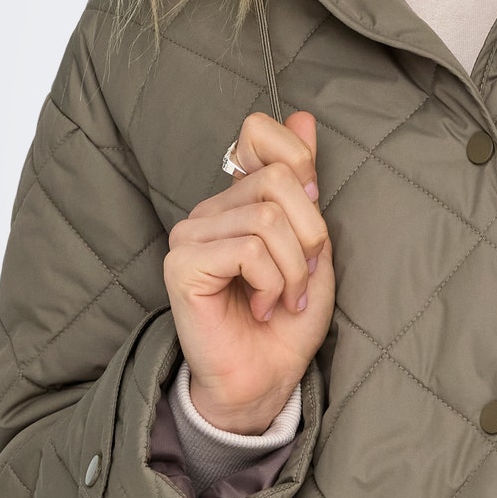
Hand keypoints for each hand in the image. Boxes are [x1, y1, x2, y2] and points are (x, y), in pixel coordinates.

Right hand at [163, 110, 333, 432]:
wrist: (264, 380)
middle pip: (278, 177)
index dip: (300, 162)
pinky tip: (264, 306)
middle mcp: (209, 210)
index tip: (311, 219)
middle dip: (310, 232)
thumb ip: (306, 185)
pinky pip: (249, 249)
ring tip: (286, 298)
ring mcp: (190, 235)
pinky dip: (273, 282)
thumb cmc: (288, 319)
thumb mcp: (313, 245)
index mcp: (238, 198)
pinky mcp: (183, 264)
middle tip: (304, 276)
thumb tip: (304, 117)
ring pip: (267, 216)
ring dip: (294, 267)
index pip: (259, 131)